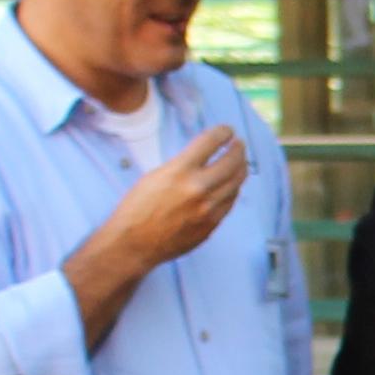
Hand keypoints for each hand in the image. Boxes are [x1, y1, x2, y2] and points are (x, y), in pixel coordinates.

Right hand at [89, 128, 247, 275]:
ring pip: (236, 182)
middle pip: (232, 161)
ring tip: (239, 162)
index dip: (223, 132)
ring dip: (240, 168)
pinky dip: (233, 189)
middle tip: (239, 144)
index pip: (211, 142)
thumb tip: (204, 157)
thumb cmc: (136, 208)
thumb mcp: (155, 176)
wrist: (134, 244)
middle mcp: (198, 188)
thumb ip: (182, 166)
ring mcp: (208, 209)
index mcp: (180, 171)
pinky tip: (231, 185)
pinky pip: (230, 202)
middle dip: (238, 148)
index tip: (227, 130)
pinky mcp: (212, 224)